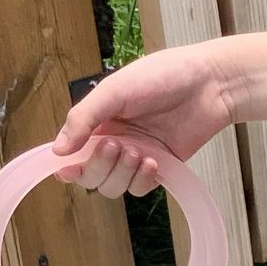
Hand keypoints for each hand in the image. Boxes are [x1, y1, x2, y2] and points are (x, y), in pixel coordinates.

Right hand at [50, 43, 236, 195]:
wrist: (208, 85)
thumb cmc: (162, 76)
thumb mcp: (114, 91)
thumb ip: (83, 119)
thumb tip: (58, 150)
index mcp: (98, 122)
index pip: (72, 153)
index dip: (66, 166)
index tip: (66, 170)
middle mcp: (114, 141)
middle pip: (91, 176)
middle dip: (99, 166)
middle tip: (116, 145)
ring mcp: (137, 156)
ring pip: (114, 186)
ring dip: (121, 173)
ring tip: (137, 151)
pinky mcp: (161, 167)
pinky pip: (140, 189)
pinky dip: (142, 180)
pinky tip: (153, 161)